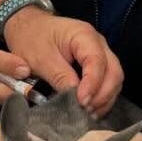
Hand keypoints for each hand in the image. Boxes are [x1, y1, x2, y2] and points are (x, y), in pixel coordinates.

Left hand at [3, 9, 123, 114]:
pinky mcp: (96, 63)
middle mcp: (97, 43)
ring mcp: (99, 52)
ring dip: (104, 98)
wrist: (27, 26)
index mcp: (83, 35)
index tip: (82, 102)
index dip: (93, 84)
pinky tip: (92, 109)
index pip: (97, 61)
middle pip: (113, 71)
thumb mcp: (41, 59)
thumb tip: (76, 99)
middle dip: (103, 94)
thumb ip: (60, 77)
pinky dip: (102, 96)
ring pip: (114, 78)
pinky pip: (107, 81)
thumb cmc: (32, 39)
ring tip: (89, 114)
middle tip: (86, 111)